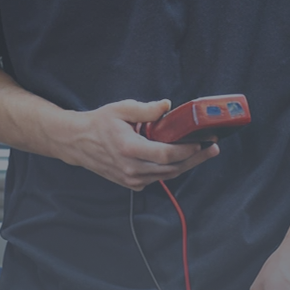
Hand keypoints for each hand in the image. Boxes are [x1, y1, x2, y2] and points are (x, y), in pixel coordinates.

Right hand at [56, 99, 218, 190]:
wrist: (77, 142)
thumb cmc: (99, 123)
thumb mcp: (120, 109)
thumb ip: (146, 109)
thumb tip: (168, 106)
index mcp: (129, 148)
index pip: (166, 154)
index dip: (187, 150)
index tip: (201, 142)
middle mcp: (131, 168)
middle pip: (172, 168)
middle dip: (195, 159)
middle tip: (212, 149)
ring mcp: (131, 179)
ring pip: (166, 176)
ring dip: (185, 165)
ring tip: (202, 153)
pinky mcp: (131, 184)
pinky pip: (157, 178)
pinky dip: (169, 169)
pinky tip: (178, 158)